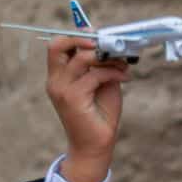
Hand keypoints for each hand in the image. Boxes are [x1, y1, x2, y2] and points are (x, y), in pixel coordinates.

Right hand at [43, 36, 130, 181]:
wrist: (96, 146)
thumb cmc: (99, 115)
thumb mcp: (102, 82)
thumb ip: (101, 63)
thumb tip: (108, 41)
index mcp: (58, 76)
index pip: (57, 45)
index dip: (77, 35)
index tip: (100, 35)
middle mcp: (55, 81)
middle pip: (57, 45)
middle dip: (82, 37)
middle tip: (105, 42)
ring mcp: (62, 89)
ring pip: (82, 57)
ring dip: (106, 56)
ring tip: (122, 63)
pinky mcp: (73, 98)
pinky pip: (95, 74)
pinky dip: (113, 72)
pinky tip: (125, 77)